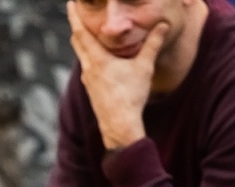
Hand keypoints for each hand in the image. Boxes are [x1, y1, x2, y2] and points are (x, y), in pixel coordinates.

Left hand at [68, 1, 164, 150]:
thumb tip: (164, 25)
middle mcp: (88, 67)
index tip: (71, 3)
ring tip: (85, 30)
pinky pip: (86, 66)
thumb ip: (153, 44)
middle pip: (77, 41)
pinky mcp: (91, 89)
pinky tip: (95, 57)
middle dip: (76, 25)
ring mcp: (88, 79)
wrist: (119, 125)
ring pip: (80, 54)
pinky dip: (87, 55)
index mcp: (97, 59)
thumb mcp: (144, 67)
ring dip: (81, 40)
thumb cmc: (131, 97)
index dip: (74, 16)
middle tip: (76, 12)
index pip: (81, 31)